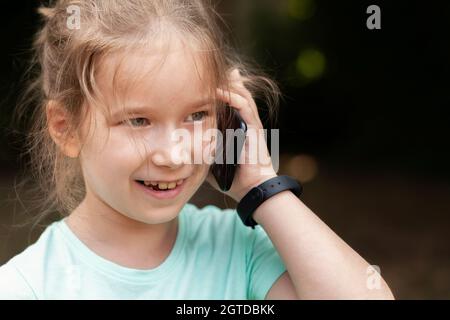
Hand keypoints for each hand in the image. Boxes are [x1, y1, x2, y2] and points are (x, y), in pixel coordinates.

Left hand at [205, 68, 277, 201]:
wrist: (251, 188)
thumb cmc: (233, 178)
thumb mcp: (212, 162)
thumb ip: (202, 154)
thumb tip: (185, 154)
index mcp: (235, 127)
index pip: (229, 102)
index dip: (220, 90)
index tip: (204, 80)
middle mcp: (244, 122)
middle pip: (236, 93)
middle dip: (226, 80)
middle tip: (210, 67)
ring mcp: (250, 123)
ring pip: (241, 95)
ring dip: (228, 84)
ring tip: (214, 73)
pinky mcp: (254, 127)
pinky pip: (244, 106)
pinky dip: (232, 96)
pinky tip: (220, 90)